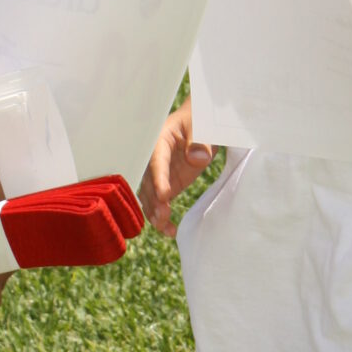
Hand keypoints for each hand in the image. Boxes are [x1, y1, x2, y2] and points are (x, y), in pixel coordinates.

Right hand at [141, 105, 215, 236]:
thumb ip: (200, 141)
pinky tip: (170, 231)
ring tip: (165, 227)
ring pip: (150, 196)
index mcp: (159, 141)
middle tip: (163, 215)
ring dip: (155, 213)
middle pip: (148, 182)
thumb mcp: (203, 125)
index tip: (164, 196)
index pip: (157, 161)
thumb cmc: (199, 120)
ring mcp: (159, 174)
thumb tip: (197, 158)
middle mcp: (154, 160)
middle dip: (153, 201)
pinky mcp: (166, 185)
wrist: (199, 123)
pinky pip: (159, 203)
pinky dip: (162, 218)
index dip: (159, 179)